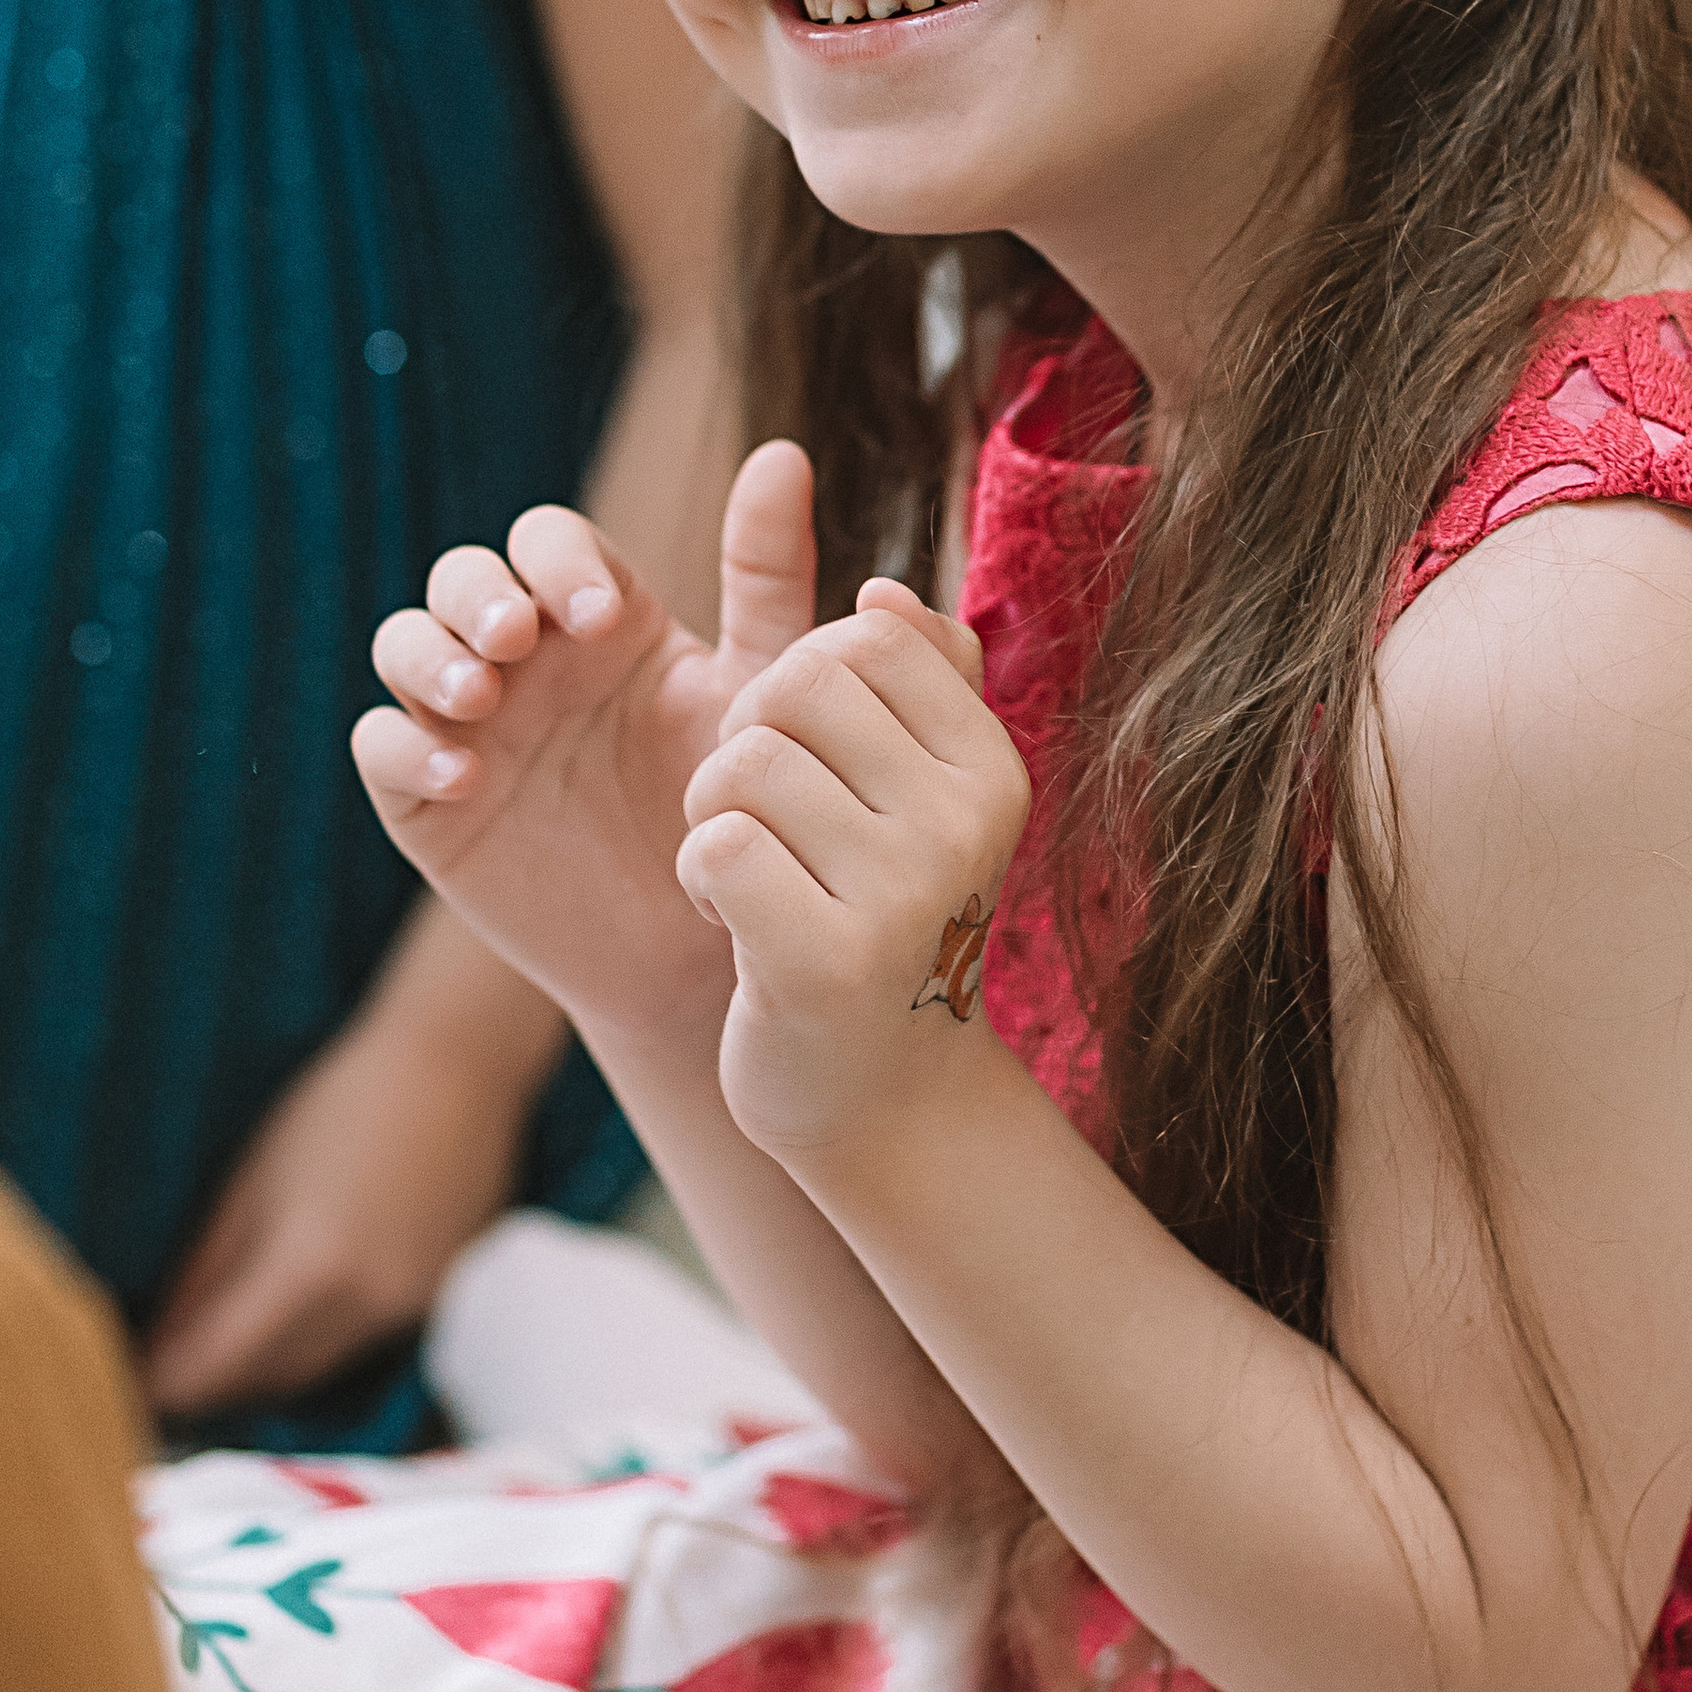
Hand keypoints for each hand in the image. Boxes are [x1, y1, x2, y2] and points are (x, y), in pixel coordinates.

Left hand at [141, 1006, 522, 1416]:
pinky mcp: (436, 1296)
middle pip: (266, 1383)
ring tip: (215, 1348)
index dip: (161, 1385)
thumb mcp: (251, 1178)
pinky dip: (315, 1340)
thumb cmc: (341, 1099)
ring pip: (315, 1369)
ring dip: (262, 1371)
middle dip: (208, 1388)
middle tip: (158, 1372)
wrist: (457, 1062)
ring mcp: (408, 1308)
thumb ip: (203, 1270)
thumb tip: (155, 1340)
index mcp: (308, 1271)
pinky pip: (358, 1342)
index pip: (213, 1369)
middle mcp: (363, 1306)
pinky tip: (293, 1311)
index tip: (123, 1387)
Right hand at [351, 441, 817, 1044]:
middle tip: (521, 638)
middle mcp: (524, 656)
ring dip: (429, 653)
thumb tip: (782, 451)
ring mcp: (469, 723)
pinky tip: (462, 773)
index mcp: (598, 616)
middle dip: (478, 594)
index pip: (547, 540)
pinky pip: (380, 748)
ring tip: (481, 693)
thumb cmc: (745, 806)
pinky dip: (404, 746)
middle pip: (461, 577)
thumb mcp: (764, 686)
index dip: (561, 560)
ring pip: (403, 644)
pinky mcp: (430, 800)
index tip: (606, 614)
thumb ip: (768, 574)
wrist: (709, 943)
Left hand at [677, 581, 1031, 1170]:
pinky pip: (714, 846)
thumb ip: (919, 685)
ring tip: (750, 875)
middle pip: (795, 686)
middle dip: (747, 739)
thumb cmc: (887, 922)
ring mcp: (903, 896)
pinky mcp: (824, 963)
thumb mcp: (923, 800)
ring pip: (741, 764)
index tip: (815, 758)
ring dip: (713, 815)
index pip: (868, 636)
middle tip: (764, 819)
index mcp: (992, 770)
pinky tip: (733, 922)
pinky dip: (699, 878)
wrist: (886, 1100)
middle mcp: (964, 826)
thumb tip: (883, 592)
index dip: (806, 683)